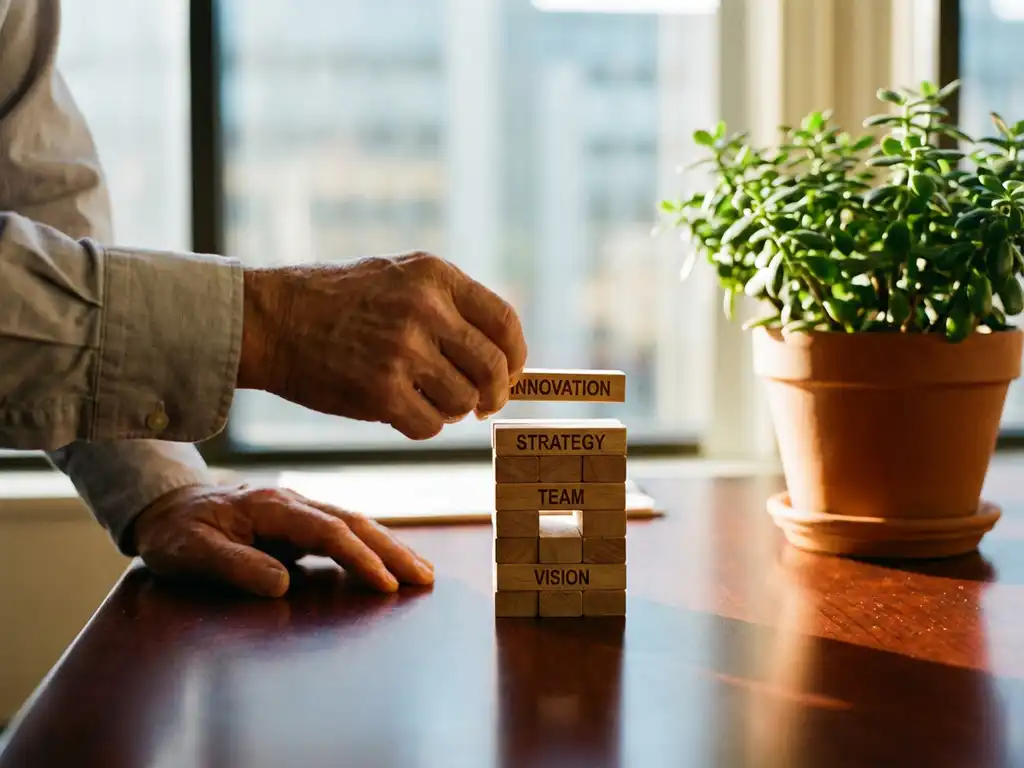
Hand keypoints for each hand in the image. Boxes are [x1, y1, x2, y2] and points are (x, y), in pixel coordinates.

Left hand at [132, 484, 434, 597]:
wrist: (168, 506)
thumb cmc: (176, 533)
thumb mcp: (188, 552)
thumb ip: (233, 565)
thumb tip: (282, 585)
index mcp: (271, 506)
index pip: (328, 531)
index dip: (359, 557)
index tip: (385, 585)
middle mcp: (293, 502)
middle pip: (354, 522)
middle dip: (392, 550)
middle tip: (425, 579)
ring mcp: (299, 510)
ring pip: (356, 524)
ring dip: (390, 548)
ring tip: (423, 573)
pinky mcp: (300, 522)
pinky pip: (345, 532)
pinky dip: (373, 546)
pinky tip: (391, 562)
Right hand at [237, 252, 527, 439]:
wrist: (270, 320)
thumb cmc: (336, 301)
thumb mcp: (397, 276)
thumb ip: (448, 304)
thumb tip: (502, 354)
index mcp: (435, 275)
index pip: (504, 322)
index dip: (516, 356)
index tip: (511, 374)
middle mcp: (425, 309)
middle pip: (493, 367)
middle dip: (495, 394)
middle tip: (484, 405)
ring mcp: (404, 351)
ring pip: (462, 401)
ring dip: (451, 409)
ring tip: (425, 398)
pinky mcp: (380, 392)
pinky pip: (430, 426)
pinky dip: (423, 426)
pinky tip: (402, 411)